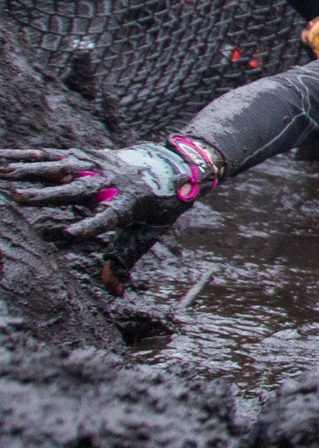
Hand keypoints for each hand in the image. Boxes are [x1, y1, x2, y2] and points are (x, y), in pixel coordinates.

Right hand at [0, 139, 221, 238]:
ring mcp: (96, 164)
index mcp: (130, 203)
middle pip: (77, 189)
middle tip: (17, 197)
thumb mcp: (148, 234)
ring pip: (59, 166)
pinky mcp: (84, 154)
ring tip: (0, 173)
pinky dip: (25, 156)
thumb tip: (115, 292)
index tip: (69, 234)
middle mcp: (111, 181)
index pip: (109, 217)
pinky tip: (0, 159)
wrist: (172, 163)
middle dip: (47, 193)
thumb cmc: (157, 206)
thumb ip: (125, 260)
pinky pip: (52, 155)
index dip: (90, 225)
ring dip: (28, 170)